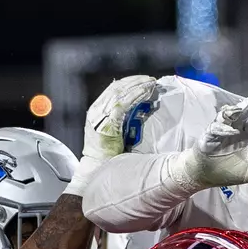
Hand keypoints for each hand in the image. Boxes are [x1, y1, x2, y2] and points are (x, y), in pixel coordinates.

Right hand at [68, 75, 161, 194]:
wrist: (95, 169)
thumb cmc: (106, 154)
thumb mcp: (112, 132)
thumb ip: (119, 120)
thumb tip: (136, 110)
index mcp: (97, 110)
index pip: (113, 89)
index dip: (129, 83)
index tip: (144, 80)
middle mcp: (97, 109)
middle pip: (117, 88)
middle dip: (135, 82)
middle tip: (151, 80)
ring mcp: (100, 116)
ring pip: (120, 93)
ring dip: (138, 87)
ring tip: (151, 84)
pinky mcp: (106, 123)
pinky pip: (123, 105)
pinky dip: (135, 97)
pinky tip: (146, 93)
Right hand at [170, 96, 247, 190]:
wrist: (201, 175)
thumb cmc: (224, 170)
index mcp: (244, 137)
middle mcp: (234, 131)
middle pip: (243, 116)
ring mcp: (220, 132)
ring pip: (228, 117)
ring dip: (235, 111)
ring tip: (243, 105)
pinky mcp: (207, 137)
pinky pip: (214, 130)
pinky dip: (222, 129)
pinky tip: (230, 130)